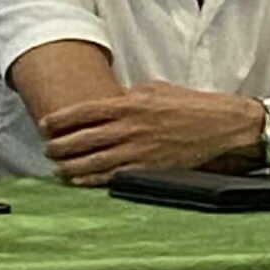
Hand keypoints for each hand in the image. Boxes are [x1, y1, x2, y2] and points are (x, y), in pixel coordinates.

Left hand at [40, 84, 262, 183]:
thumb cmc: (192, 105)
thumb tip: (110, 103)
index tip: (46, 125)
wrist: (223, 125)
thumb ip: (130, 96)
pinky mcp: (148, 168)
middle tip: (48, 149)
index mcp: (131, 104)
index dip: (59, 120)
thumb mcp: (158, 89)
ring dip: (69, 166)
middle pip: (80, 139)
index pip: (82, 112)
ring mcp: (138, 150)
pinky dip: (91, 180)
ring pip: (91, 162)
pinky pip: (111, 177)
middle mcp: (130, 128)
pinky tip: (80, 180)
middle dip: (58, 146)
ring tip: (58, 168)